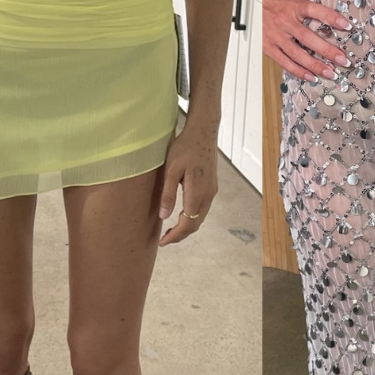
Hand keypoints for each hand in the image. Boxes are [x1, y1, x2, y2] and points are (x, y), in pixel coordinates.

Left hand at [157, 121, 217, 245]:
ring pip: (200, 217)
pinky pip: (202, 209)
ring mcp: (212, 191)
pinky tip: (182, 214)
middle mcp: (208, 195)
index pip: (187, 223)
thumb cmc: (185, 148)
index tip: (162, 242)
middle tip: (164, 239)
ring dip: (187, 226)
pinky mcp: (212, 186)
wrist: (203, 132)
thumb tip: (164, 216)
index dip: (175, 236)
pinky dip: (192, 217)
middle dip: (180, 234)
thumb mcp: (171, 170)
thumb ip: (168, 194)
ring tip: (171, 230)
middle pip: (195, 224)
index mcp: (197, 193)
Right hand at [263, 0, 350, 80]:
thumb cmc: (274, 4)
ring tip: (330, 73)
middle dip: (327, 51)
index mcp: (293, 7)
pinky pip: (285, 62)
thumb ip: (308, 11)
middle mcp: (285, 21)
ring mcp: (276, 36)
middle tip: (342, 60)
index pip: (315, 10)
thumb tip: (331, 21)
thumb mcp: (292, 1)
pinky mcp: (268, 47)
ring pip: (298, 54)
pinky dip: (299, 71)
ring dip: (315, 65)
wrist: (250, 6)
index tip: (347, 25)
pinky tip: (311, 76)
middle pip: (308, 38)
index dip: (331, 17)